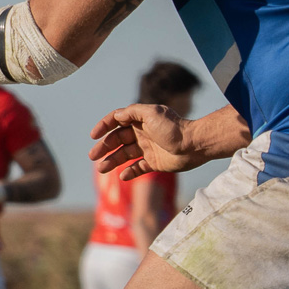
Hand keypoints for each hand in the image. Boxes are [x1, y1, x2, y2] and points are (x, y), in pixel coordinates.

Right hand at [90, 102, 219, 178]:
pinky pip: (138, 168)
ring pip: (124, 155)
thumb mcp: (151, 113)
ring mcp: (148, 149)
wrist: (195, 145)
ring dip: (112, 161)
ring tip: (101, 169)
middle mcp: (142, 134)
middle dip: (104, 147)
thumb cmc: (173, 128)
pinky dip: (129, 172)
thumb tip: (116, 116)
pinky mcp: (155, 163)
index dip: (103, 127)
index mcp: (140, 121)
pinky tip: (123, 176)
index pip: (117, 121)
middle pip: (117, 140)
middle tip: (93, 156)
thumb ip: (131, 112)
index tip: (94, 135)